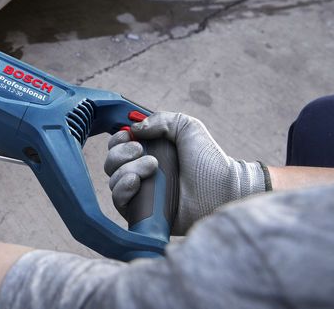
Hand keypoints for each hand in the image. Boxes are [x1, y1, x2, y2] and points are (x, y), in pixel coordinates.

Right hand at [104, 112, 267, 233]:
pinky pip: (118, 202)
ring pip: (113, 180)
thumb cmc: (209, 160)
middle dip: (121, 154)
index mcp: (149, 153)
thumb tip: (133, 129)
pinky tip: (136, 183)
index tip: (131, 138)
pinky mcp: (142, 213)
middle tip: (143, 152)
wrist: (223, 189)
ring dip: (126, 170)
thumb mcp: (187, 127)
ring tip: (152, 168)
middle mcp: (141, 173)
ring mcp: (141, 194)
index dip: (118, 141)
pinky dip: (122, 190)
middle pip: (111, 163)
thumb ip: (161, 120)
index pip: (118, 146)